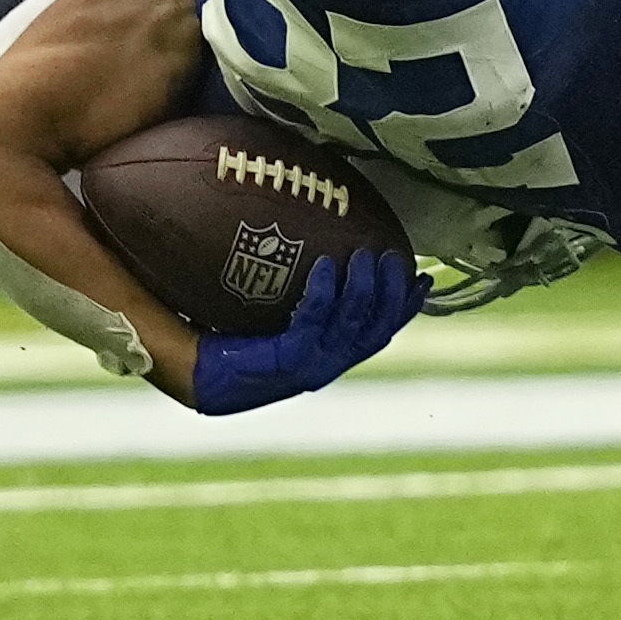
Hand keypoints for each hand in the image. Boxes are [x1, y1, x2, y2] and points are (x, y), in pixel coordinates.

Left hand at [188, 250, 426, 415]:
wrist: (198, 373)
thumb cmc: (235, 340)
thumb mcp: (279, 319)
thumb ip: (304, 298)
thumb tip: (319, 246)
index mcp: (331, 356)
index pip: (380, 332)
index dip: (406, 308)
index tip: (422, 279)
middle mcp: (327, 365)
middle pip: (376, 329)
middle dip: (392, 294)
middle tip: (394, 258)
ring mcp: (309, 365)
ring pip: (351, 325)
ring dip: (364, 289)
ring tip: (366, 256)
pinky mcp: (285, 360)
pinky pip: (313, 322)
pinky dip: (324, 293)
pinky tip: (325, 266)